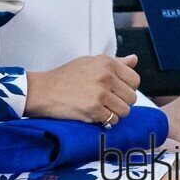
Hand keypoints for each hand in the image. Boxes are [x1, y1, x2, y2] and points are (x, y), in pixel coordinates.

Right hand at [25, 54, 139, 123]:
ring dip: (114, 113)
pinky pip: (113, 120)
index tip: (115, 90)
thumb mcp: (89, 62)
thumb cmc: (66, 76)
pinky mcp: (95, 109)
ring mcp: (100, 93)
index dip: (127, 87)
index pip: (134, 79)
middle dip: (121, 102)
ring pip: (125, 111)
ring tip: (100, 107)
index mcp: (106, 62)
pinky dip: (105, 120)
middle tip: (105, 100)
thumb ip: (114, 62)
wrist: (44, 90)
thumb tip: (134, 59)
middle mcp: (105, 75)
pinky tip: (93, 113)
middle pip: (132, 97)